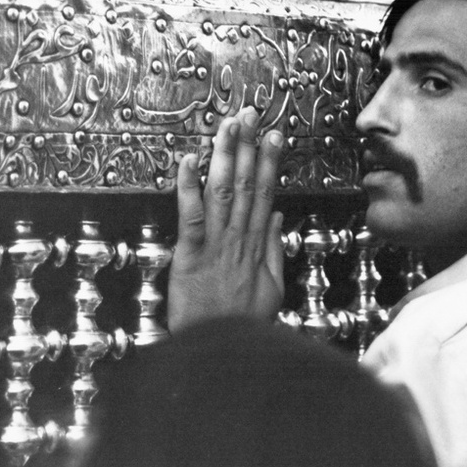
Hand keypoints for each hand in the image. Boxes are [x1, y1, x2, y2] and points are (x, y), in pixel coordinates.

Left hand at [168, 107, 284, 333]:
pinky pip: (189, 216)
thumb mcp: (273, 287)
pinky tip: (188, 161)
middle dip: (247, 147)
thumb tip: (278, 217)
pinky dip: (188, 187)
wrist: (218, 350)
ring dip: (223, 156)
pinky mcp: (190, 254)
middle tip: (249, 116)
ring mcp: (215, 244)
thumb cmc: (243, 322)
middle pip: (245, 184)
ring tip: (226, 127)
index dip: (270, 162)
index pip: (266, 193)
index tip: (274, 136)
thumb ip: (274, 249)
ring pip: (221, 192)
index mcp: (257, 244)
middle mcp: (239, 237)